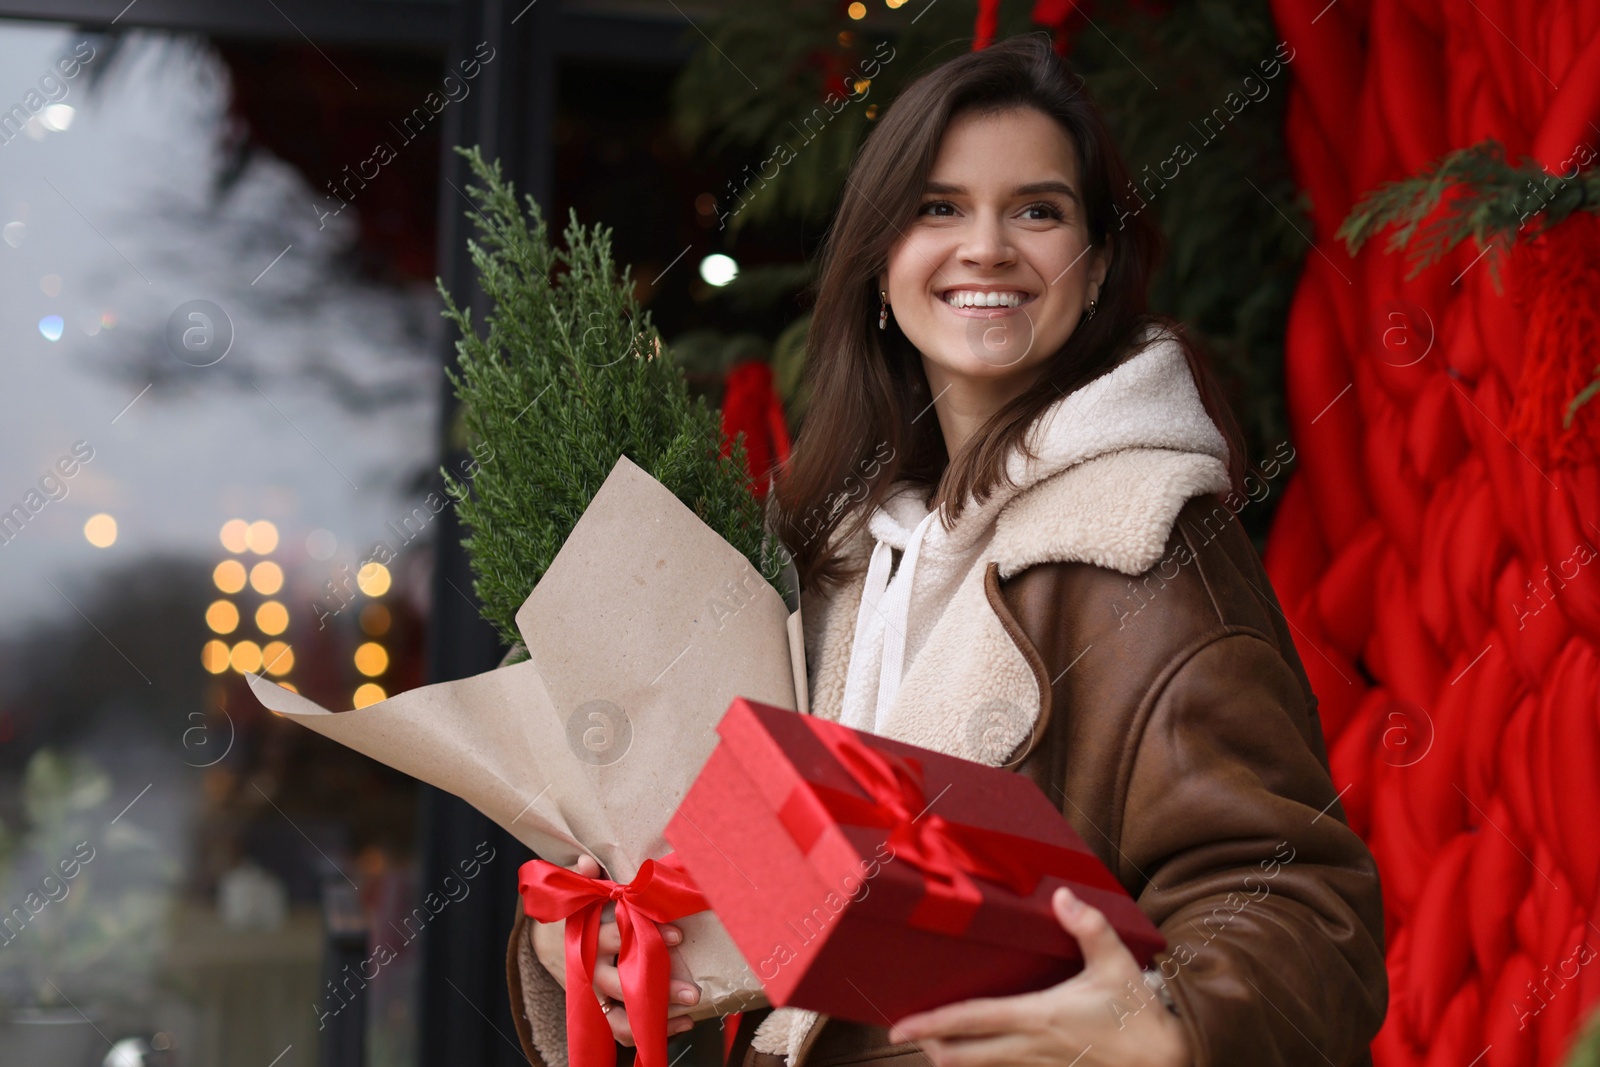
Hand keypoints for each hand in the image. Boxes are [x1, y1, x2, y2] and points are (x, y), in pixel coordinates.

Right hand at [528, 854, 704, 1046]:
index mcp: (590, 938)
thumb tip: (586, 861)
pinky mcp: (603, 1012)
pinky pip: (624, 1029)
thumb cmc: (584, 916)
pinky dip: (652, 1030)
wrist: (554, 945)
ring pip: (622, 1014)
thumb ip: (590, 879)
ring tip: (690, 1010)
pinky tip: (684, 1023)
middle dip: (658, 987)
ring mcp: (598, 994)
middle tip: (693, 991)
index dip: (645, 936)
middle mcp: (592, 970)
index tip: (678, 935)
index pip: (616, 937)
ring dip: (656, 1016)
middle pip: (621, 983)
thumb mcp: (586, 895)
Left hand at [886, 887, 1191, 1066]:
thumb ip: (1089, 927)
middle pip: (965, 1056)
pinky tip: (980, 1051)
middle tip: (905, 1033)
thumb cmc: (1137, 1016)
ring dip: (955, 1056)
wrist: (1165, 1063)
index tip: (899, 1027)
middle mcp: (1030, 1047)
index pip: (972, 1019)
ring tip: (934, 1041)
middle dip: (932, 1046)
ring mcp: (1039, 1066)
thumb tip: (1061, 897)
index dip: (931, 1023)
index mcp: (1038, 1016)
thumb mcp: (1116, 964)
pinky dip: (984, 1063)